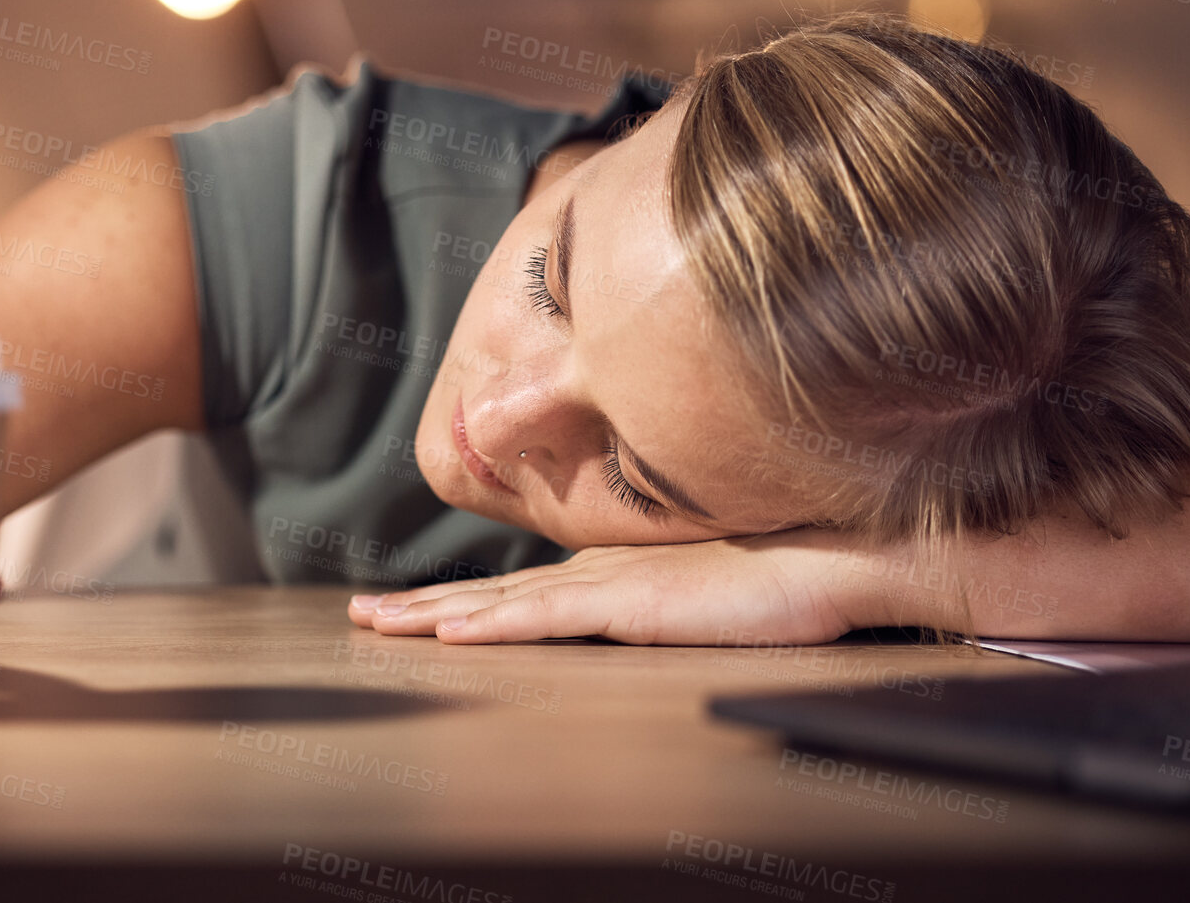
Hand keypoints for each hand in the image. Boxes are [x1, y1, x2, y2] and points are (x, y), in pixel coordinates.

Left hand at [345, 530, 871, 645]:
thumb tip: (639, 608)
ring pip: (500, 604)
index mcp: (609, 569)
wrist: (828, 553)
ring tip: (376, 623)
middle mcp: (595, 570)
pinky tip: (451, 636)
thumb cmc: (781, 573)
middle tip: (361, 613)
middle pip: (491, 593)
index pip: (518, 588)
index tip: (408, 607)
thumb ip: (658, 594)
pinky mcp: (626, 603)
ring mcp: (606, 584)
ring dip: (433, 615)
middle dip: (421, 604)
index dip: (459, 599)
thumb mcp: (701, 587)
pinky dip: (492, 625)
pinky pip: (544, 618)